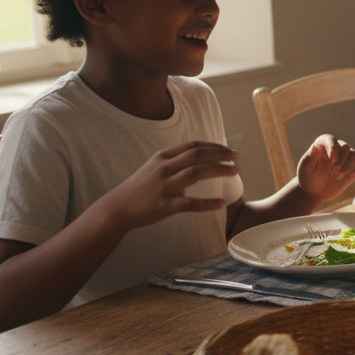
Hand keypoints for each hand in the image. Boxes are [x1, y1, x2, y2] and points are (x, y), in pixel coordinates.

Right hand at [101, 141, 239, 229]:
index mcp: (163, 157)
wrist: (117, 208)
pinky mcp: (164, 205)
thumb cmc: (140, 188)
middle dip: (220, 154)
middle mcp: (164, 168)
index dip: (213, 146)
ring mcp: (164, 186)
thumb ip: (176, 162)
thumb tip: (200, 160)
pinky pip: (190, 203)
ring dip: (219, 170)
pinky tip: (221, 203)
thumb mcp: (155, 167)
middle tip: (237, 158)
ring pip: (196, 173)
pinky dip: (207, 203)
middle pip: (197, 155)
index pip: (192, 146)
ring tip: (235, 172)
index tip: (229, 150)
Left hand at [296, 134, 354, 201]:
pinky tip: (354, 175)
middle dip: (341, 161)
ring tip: (338, 177)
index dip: (333, 147)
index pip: (330, 139)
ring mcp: (346, 160)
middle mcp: (337, 150)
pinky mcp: (354, 170)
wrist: (314, 191)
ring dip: (349, 167)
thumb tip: (316, 146)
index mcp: (323, 146)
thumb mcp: (305, 168)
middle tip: (333, 174)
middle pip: (346, 148)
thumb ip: (310, 157)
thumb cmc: (307, 177)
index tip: (332, 159)